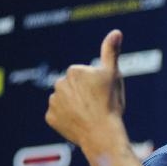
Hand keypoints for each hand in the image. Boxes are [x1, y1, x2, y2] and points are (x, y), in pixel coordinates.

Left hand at [46, 30, 125, 149]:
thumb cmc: (110, 103)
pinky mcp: (50, 118)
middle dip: (82, 95)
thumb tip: (116, 32)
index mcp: (74, 71)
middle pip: (73, 88)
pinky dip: (66, 119)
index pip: (84, 77)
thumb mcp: (114, 75)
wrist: (102, 133)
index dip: (95, 87)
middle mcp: (59, 83)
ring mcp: (53, 101)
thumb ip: (111, 52)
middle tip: (97, 106)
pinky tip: (79, 124)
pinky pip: (58, 116)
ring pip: (64, 101)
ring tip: (89, 116)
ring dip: (73, 107)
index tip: (102, 95)